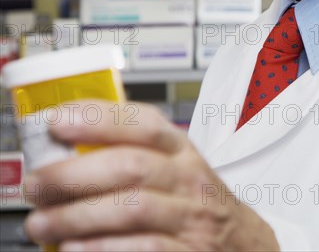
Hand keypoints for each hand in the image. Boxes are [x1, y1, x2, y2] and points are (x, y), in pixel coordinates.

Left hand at [24, 100, 278, 250]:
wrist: (242, 242)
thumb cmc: (195, 200)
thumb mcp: (175, 165)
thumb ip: (135, 151)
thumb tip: (70, 147)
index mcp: (182, 149)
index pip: (144, 122)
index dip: (100, 118)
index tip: (59, 121)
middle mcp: (188, 178)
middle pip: (131, 166)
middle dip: (75, 174)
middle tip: (37, 184)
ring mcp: (191, 218)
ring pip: (131, 209)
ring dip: (78, 216)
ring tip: (42, 222)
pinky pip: (143, 249)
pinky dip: (101, 248)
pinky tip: (73, 247)